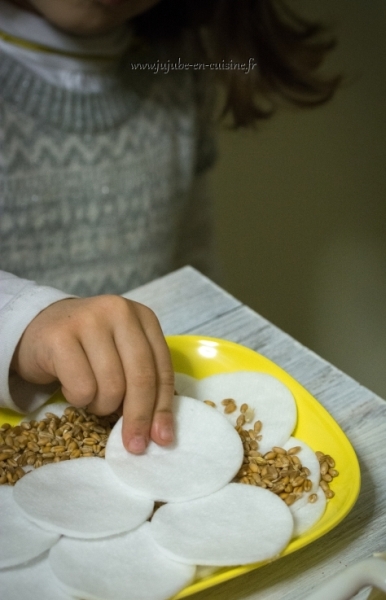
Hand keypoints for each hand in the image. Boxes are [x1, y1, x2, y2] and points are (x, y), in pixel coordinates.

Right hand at [10, 296, 174, 453]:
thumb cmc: (88, 349)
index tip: (162, 439)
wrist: (40, 328)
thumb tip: (160, 433)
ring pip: (112, 386)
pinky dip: (77, 398)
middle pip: (141, 378)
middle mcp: (120, 311)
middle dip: (138, 418)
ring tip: (90, 395)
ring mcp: (89, 320)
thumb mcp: (122, 355)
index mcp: (144, 316)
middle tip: (133, 445)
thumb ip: (142, 381)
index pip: (162, 368)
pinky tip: (69, 384)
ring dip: (101, 405)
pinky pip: (82, 388)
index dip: (163, 408)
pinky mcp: (61, 336)